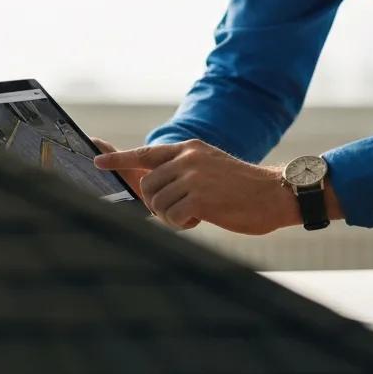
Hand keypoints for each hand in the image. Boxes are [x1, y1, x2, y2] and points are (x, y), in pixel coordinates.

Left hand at [92, 139, 297, 234]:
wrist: (276, 193)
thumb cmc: (243, 188)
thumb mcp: (210, 168)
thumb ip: (182, 172)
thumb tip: (150, 187)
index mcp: (189, 149)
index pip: (146, 153)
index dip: (118, 158)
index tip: (96, 161)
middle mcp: (188, 158)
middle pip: (147, 186)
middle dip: (157, 204)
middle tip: (181, 210)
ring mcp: (193, 176)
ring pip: (157, 203)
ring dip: (171, 216)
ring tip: (196, 213)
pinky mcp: (199, 197)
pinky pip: (173, 217)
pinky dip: (184, 224)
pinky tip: (203, 219)